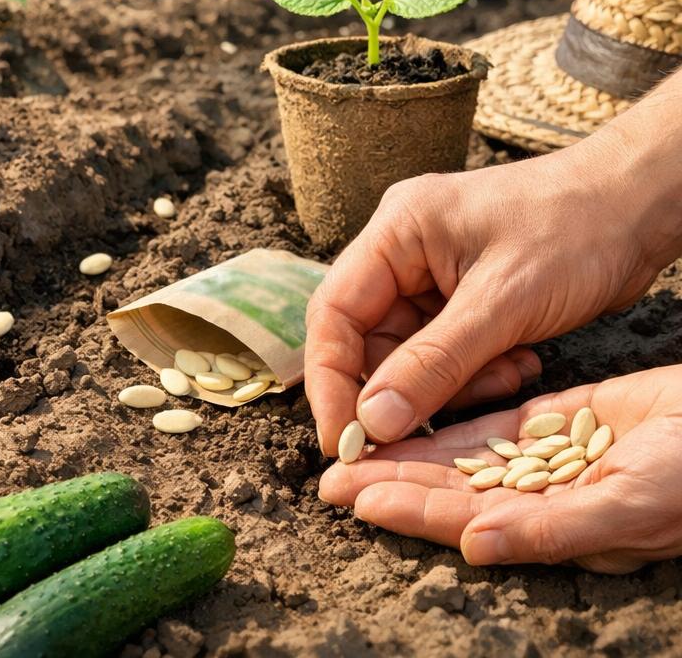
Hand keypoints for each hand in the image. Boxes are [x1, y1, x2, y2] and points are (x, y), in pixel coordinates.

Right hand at [304, 136, 676, 452]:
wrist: (638, 205)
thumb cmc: (575, 229)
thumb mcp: (503, 302)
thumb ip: (435, 364)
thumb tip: (372, 422)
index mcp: (396, 232)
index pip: (334, 313)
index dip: (330, 381)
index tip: (341, 441)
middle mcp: (403, 252)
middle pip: (369, 338)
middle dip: (401, 389)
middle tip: (427, 433)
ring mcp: (433, 275)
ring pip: (411, 354)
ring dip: (451, 383)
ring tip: (504, 375)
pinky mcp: (464, 297)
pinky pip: (447, 353)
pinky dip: (477, 372)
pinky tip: (518, 363)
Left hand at [318, 366, 681, 571]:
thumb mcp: (630, 505)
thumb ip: (553, 528)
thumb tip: (476, 546)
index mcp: (550, 526)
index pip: (461, 518)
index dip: (407, 509)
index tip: (354, 499)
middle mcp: (539, 496)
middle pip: (449, 488)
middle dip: (391, 482)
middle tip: (330, 477)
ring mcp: (545, 457)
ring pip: (463, 454)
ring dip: (411, 452)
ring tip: (358, 445)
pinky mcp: (556, 418)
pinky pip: (494, 421)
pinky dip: (454, 419)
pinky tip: (415, 415)